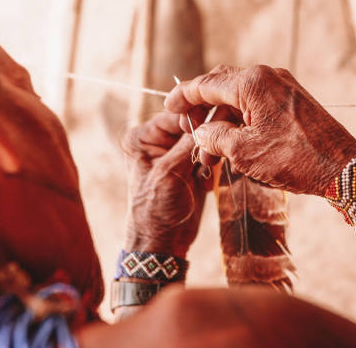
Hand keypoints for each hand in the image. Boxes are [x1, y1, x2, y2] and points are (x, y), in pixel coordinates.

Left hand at [121, 111, 206, 258]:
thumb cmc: (156, 209)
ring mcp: (176, 154)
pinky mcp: (191, 167)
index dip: (195, 120)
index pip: (175, 115)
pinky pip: (209, 156)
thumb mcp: (170, 172)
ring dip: (208, 158)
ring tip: (202, 178)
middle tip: (208, 160)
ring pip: (204, 141)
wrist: (163, 242)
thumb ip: (190, 143)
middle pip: (192, 127)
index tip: (213, 127)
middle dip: (203, 143)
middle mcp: (158, 141)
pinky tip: (204, 185)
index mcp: (142, 137)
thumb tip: (213, 117)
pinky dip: (211, 169)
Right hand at [164, 65, 355, 195]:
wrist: (342, 168)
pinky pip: (257, 105)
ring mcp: (282, 87)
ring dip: (222, 122)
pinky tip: (233, 146)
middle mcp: (267, 77)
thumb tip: (201, 132)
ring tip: (211, 153)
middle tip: (190, 131)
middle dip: (202, 110)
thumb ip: (214, 137)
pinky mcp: (292, 100)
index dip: (183, 96)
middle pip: (222, 86)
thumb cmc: (293, 159)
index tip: (167, 106)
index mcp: (251, 83)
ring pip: (239, 99)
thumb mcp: (243, 151)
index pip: (206, 84)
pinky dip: (241, 123)